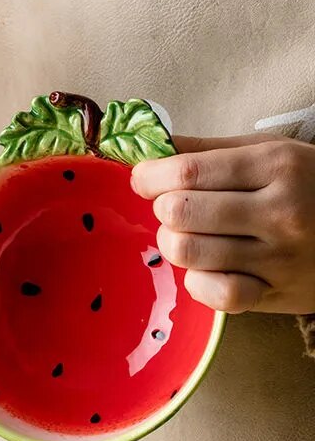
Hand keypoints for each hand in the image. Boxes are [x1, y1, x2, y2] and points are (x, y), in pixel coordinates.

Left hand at [130, 133, 314, 315]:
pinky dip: (198, 281)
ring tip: (190, 233)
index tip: (142, 178)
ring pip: (188, 252)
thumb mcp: (265, 150)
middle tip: (174, 206)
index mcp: (274, 166)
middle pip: (180, 212)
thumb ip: (204, 149)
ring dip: (175, 242)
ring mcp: (281, 257)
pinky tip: (207, 267)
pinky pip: (216, 293)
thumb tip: (147, 146)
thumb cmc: (306, 182)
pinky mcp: (279, 294)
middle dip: (162, 208)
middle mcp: (280, 212)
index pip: (187, 171)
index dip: (149, 176)